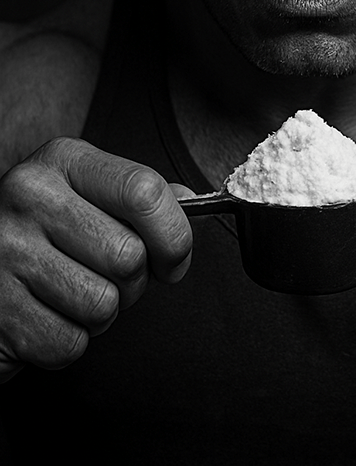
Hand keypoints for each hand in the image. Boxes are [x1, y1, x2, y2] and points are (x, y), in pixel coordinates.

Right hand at [0, 137, 193, 382]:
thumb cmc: (42, 229)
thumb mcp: (87, 192)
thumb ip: (138, 197)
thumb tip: (189, 203)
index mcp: (63, 160)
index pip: (144, 192)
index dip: (174, 235)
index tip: (173, 258)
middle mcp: (29, 197)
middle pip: (129, 256)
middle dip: (134, 281)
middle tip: (108, 277)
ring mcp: (7, 252)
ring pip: (103, 305)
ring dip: (100, 313)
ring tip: (71, 292)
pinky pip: (69, 343)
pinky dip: (69, 341)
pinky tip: (47, 313)